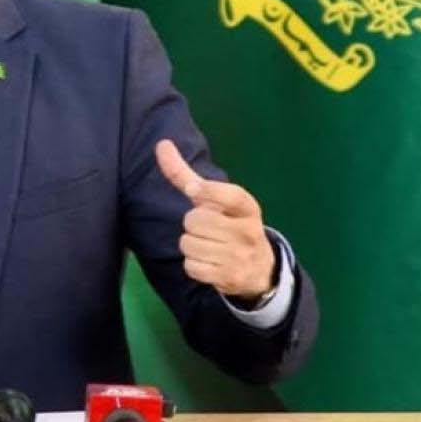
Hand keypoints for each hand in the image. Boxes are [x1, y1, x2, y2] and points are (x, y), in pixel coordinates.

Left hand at [155, 139, 275, 300]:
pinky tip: (209, 263)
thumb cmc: (229, 225)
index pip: (227, 194)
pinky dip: (194, 265)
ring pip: (188, 244)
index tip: (193, 190)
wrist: (259, 268)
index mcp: (247, 207)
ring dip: (191, 246)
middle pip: (194, 221)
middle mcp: (248, 230)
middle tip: (208, 230)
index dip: (206, 191)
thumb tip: (161, 144)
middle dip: (192, 225)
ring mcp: (240, 255)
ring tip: (209, 246)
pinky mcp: (230, 278)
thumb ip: (186, 174)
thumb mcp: (216, 199)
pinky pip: (191, 266)